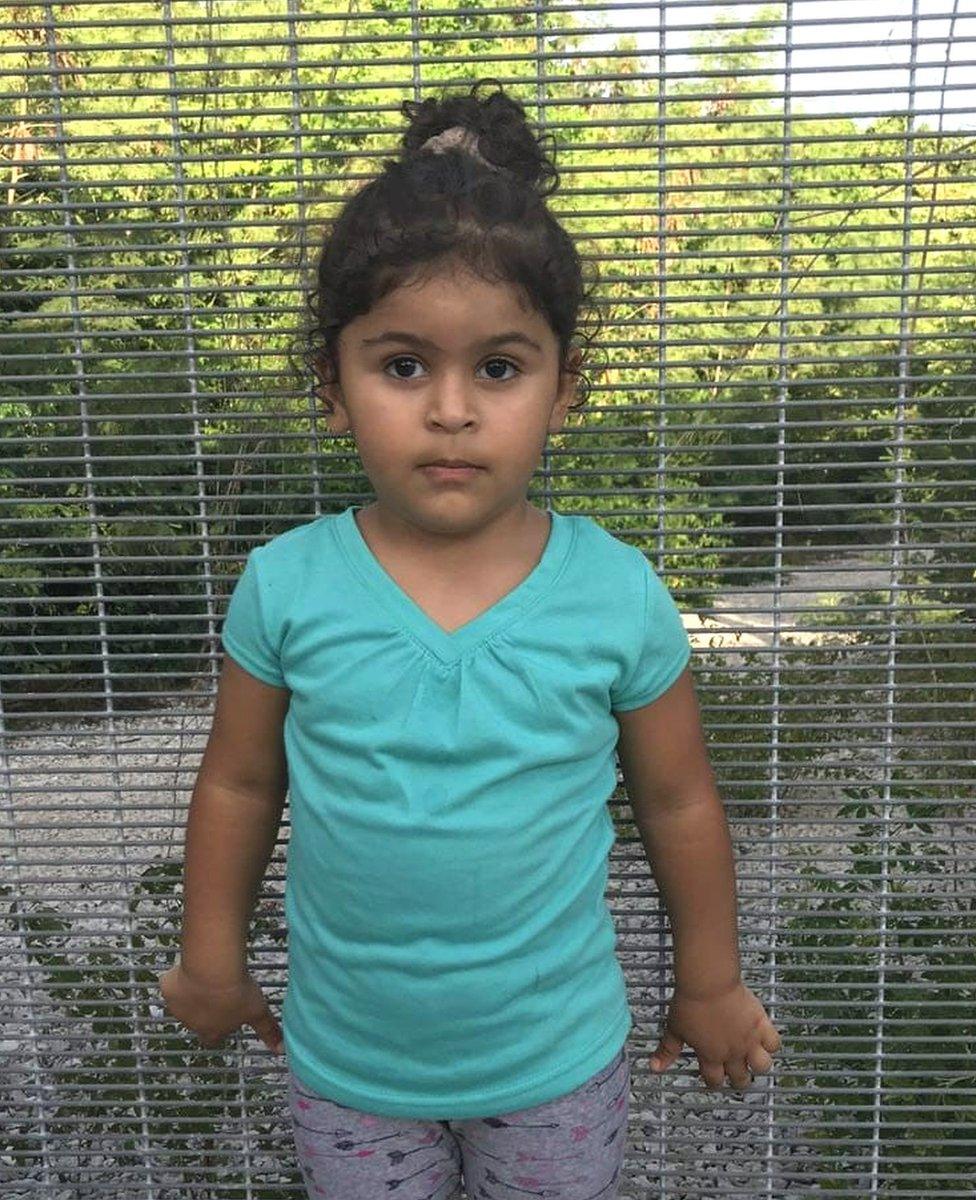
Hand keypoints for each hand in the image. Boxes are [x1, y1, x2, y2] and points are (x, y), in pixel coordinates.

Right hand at [158, 962, 284, 1055]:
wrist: (213, 969)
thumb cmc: (237, 992)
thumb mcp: (258, 1011)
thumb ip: (268, 1030)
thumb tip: (282, 1050)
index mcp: (212, 1032)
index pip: (212, 1039)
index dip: (219, 1028)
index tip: (226, 1015)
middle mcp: (191, 1024)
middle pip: (197, 1020)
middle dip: (205, 1008)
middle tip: (218, 990)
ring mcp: (176, 1006)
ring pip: (182, 1002)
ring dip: (192, 992)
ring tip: (208, 974)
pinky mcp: (167, 987)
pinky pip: (171, 982)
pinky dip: (179, 975)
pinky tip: (192, 965)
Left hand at [649, 980, 780, 1090]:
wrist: (708, 982)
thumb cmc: (690, 1003)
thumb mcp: (674, 1028)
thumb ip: (667, 1050)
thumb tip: (654, 1068)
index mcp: (711, 1056)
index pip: (715, 1081)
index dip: (713, 1081)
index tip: (712, 1076)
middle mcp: (732, 1053)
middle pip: (741, 1079)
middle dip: (738, 1079)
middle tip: (735, 1071)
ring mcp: (749, 1040)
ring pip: (762, 1066)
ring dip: (758, 1065)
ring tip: (752, 1059)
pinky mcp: (761, 1024)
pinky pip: (774, 1042)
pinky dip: (771, 1044)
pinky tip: (765, 1040)